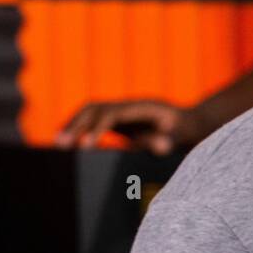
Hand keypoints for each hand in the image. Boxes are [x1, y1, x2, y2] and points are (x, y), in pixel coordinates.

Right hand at [55, 99, 203, 154]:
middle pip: (93, 109)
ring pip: (89, 113)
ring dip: (72, 126)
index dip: (96, 128)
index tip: (85, 146)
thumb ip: (173, 139)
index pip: (111, 114)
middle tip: (61, 144)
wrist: (193, 124)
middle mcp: (127, 106)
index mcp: (142, 107)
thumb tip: (162, 146)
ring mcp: (121, 113)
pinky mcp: (118, 122)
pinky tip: (69, 144)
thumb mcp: (185, 134)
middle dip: (75, 124)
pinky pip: (93, 122)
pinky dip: (79, 130)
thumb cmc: (189, 130)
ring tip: (59, 144)